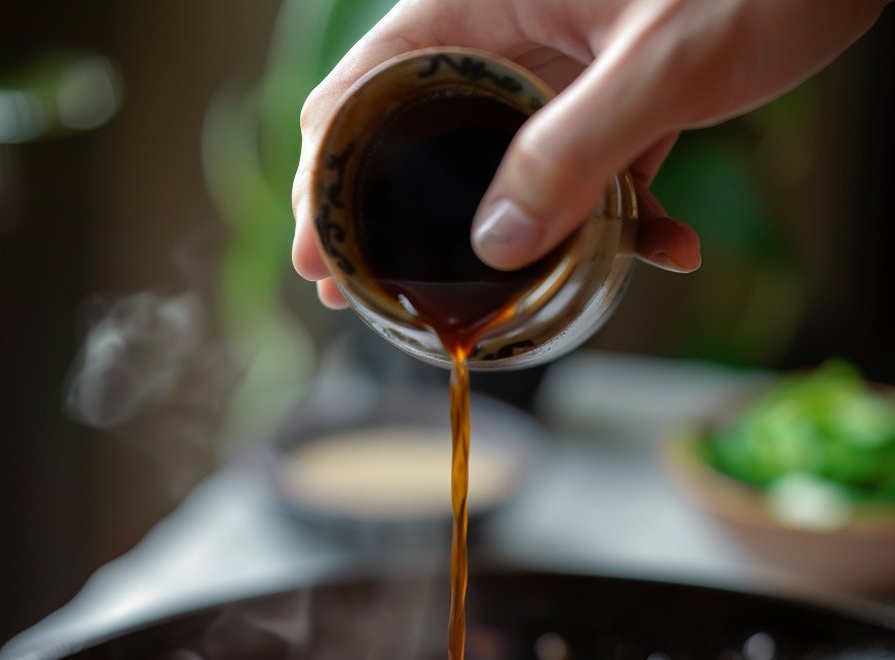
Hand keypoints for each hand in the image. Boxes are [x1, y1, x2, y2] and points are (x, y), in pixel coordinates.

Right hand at [292, 0, 884, 308]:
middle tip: (371, 298)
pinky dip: (624, 216)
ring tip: (497, 305)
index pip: (372, 81)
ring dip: (517, 238)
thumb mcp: (664, 65)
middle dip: (402, 220)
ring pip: (510, 163)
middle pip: (424, 131)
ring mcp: (571, 63)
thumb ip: (575, 155)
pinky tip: (670, 249)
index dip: (329, 171)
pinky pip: (597, 166)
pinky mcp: (625, 90)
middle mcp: (518, 26)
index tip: (317, 255)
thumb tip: (494, 248)